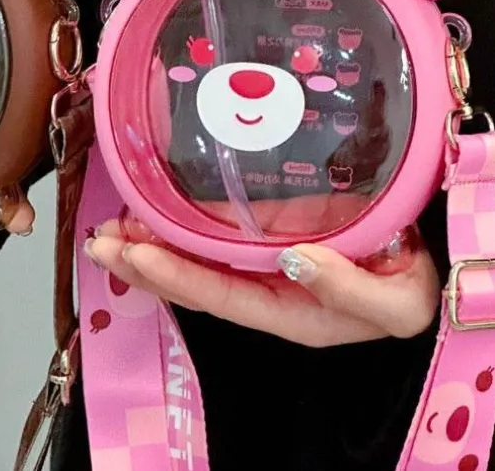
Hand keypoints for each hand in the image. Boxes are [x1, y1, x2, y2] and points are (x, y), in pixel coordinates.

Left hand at [86, 219, 439, 345]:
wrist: (419, 264)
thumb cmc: (407, 290)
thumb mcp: (392, 302)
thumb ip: (346, 287)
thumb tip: (295, 260)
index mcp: (286, 311)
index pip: (219, 295)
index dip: (176, 276)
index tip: (136, 255)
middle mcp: (262, 287)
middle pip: (192, 279)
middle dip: (143, 263)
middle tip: (100, 243)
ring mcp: (258, 259)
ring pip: (194, 254)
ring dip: (150, 240)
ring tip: (111, 228)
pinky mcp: (263, 232)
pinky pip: (214, 230)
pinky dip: (179, 221)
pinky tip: (150, 210)